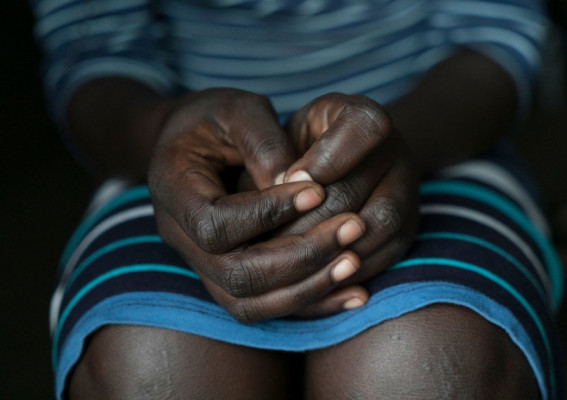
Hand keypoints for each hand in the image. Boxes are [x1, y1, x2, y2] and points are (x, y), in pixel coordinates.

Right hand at [148, 88, 365, 321]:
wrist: (192, 141)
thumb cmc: (215, 117)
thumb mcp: (238, 110)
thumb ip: (263, 142)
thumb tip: (298, 185)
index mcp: (173, 189)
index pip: (216, 224)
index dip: (267, 214)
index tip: (318, 191)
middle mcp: (179, 236)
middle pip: (235, 275)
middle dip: (299, 257)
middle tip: (352, 227)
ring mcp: (200, 263)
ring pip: (248, 302)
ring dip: (306, 287)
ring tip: (355, 260)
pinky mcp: (225, 275)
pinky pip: (262, 307)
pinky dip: (308, 303)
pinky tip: (352, 291)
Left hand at [278, 93, 419, 315]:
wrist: (342, 164)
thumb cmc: (300, 149)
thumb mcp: (285, 135)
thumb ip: (276, 156)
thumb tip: (271, 196)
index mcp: (364, 116)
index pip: (362, 129)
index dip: (323, 159)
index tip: (286, 180)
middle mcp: (397, 150)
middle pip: (358, 188)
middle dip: (309, 219)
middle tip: (268, 240)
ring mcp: (408, 191)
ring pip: (378, 226)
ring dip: (329, 249)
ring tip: (288, 262)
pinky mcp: (409, 230)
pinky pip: (386, 255)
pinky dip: (349, 269)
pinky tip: (313, 276)